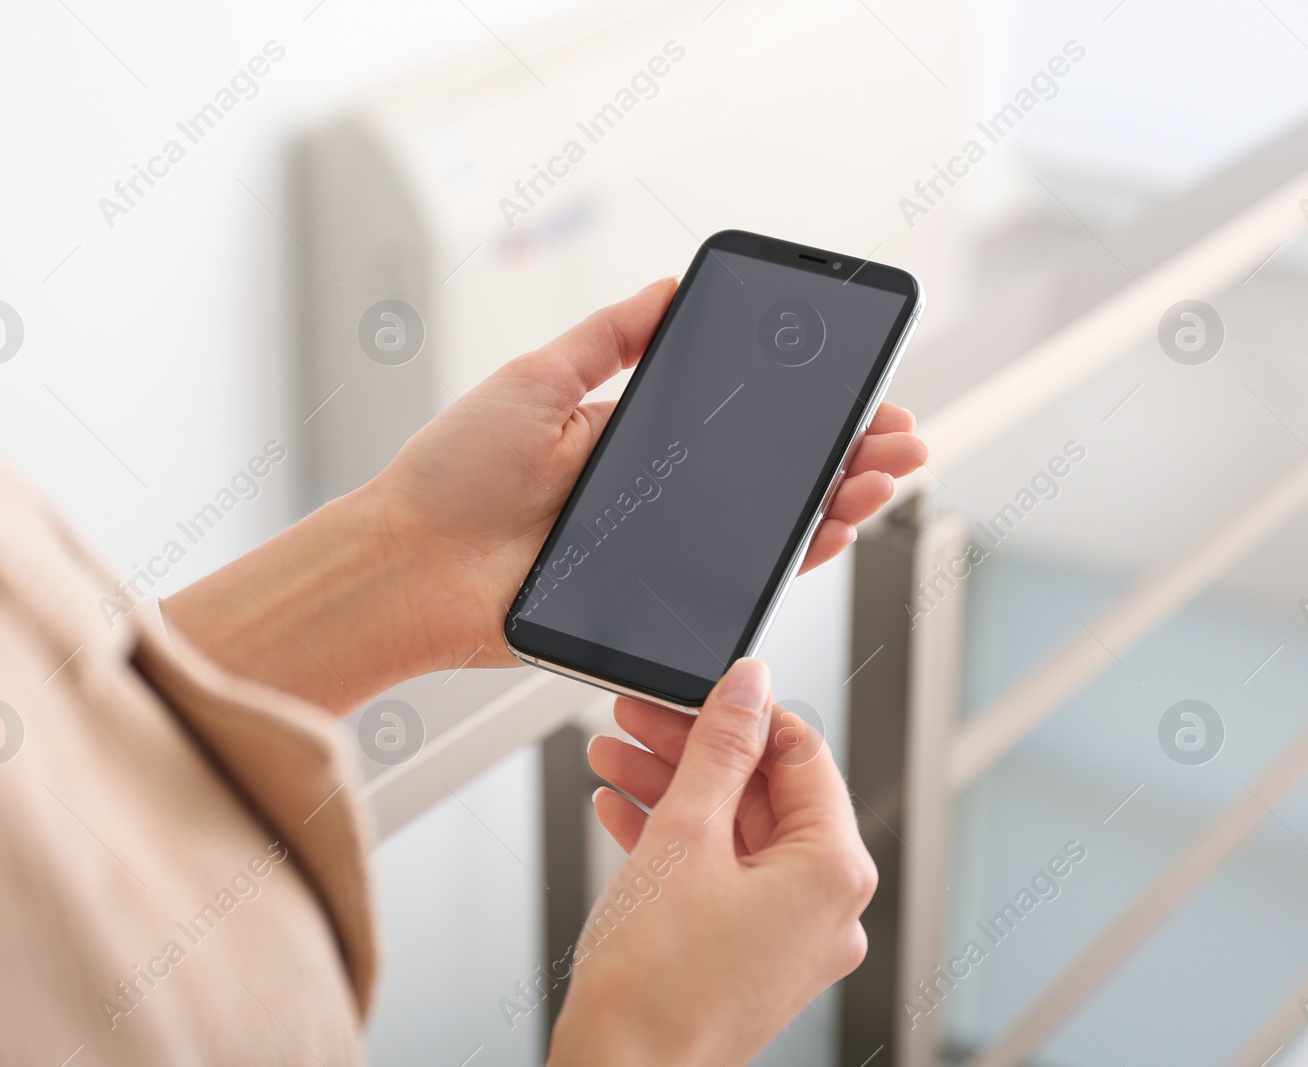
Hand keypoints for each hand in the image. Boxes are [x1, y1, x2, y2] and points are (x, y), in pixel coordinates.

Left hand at [373, 279, 926, 674]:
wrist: (408, 567)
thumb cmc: (452, 478)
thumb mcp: (535, 382)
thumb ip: (609, 340)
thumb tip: (671, 287)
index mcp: (635, 441)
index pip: (742, 421)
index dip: (806, 408)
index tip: (858, 389)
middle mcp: (658, 498)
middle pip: (773, 476)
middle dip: (846, 453)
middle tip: (899, 435)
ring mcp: (659, 553)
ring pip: (770, 530)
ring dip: (838, 501)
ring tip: (884, 474)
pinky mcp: (653, 604)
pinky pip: (738, 583)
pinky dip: (793, 559)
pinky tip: (834, 528)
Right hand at [548, 658, 877, 1065]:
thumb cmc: (656, 983)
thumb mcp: (685, 835)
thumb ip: (720, 748)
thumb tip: (749, 685)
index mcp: (834, 873)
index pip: (802, 755)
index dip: (742, 713)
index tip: (695, 690)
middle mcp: (826, 908)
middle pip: (764, 792)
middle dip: (692, 751)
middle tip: (637, 718)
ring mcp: (790, 937)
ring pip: (736, 833)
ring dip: (673, 789)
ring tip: (613, 758)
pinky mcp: (751, 955)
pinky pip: (722, 875)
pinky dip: (676, 840)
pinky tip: (623, 811)